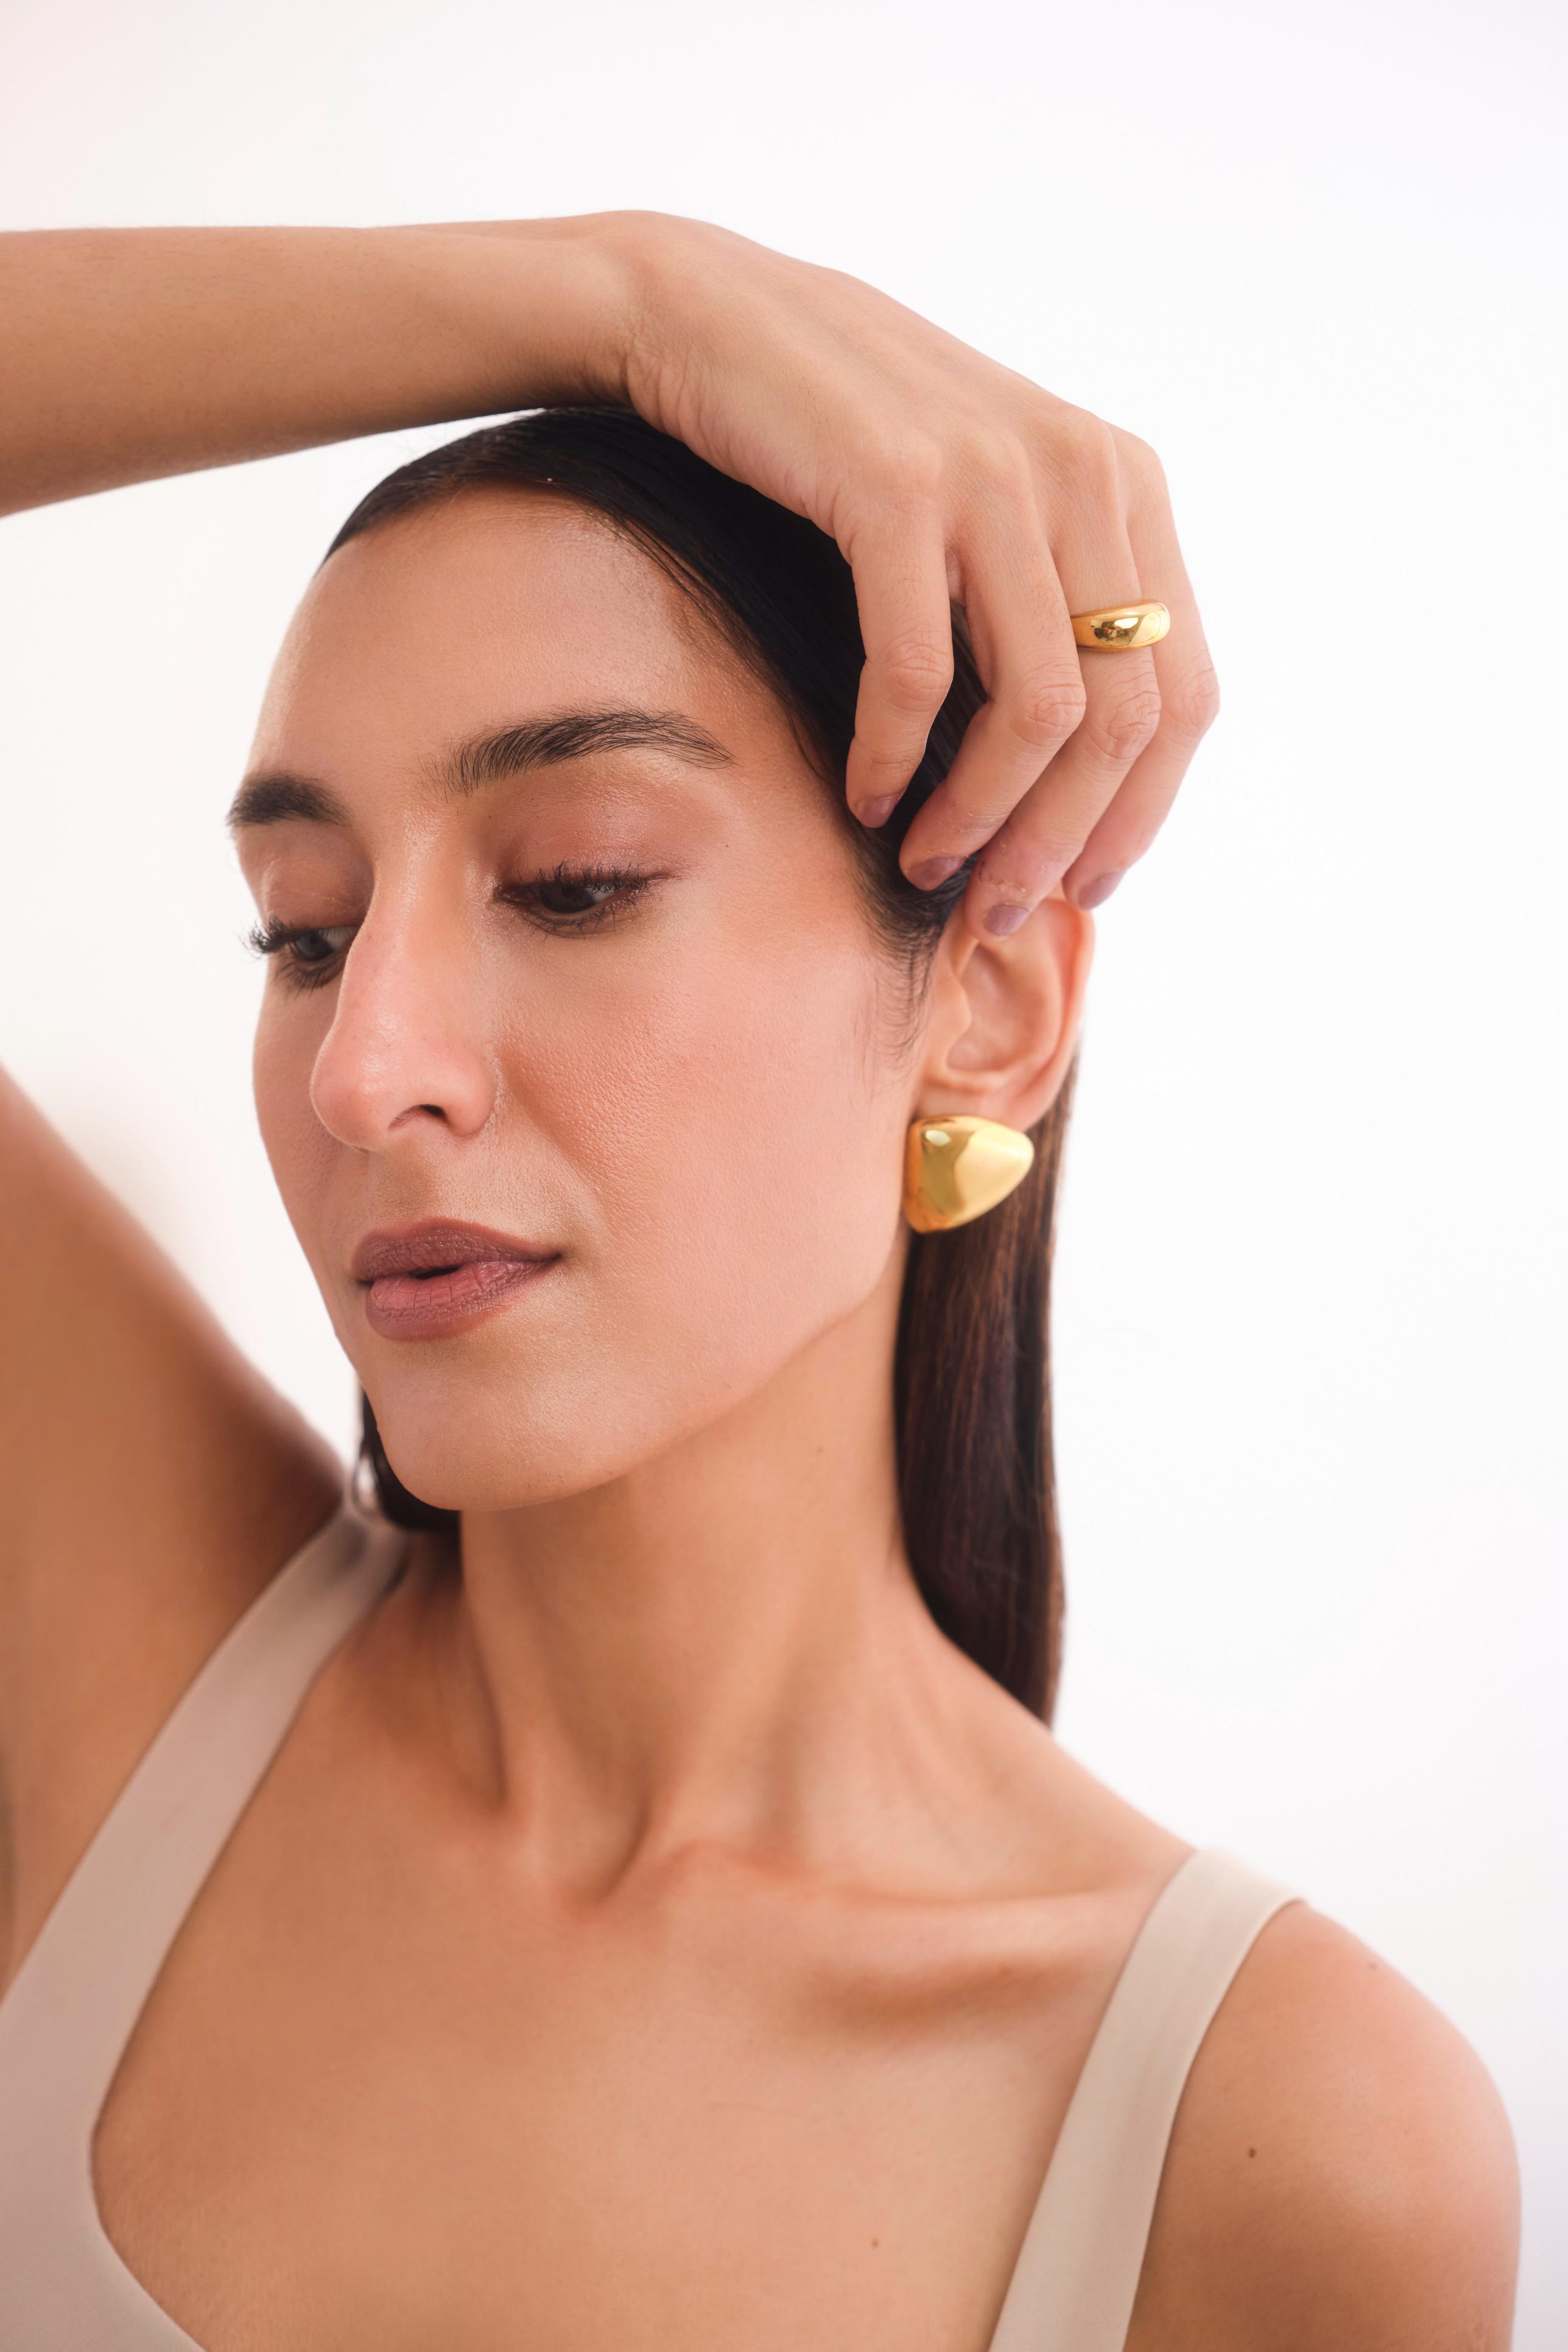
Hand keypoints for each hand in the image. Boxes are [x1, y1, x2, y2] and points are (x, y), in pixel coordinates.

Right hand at [611, 214, 1219, 936]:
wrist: (711, 317)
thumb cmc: (841, 439)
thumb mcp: (982, 506)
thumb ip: (1042, 604)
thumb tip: (1070, 784)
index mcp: (1124, 484)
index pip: (1185, 691)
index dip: (1142, 812)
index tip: (1081, 886)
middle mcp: (1082, 472)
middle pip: (1126, 718)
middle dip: (1063, 839)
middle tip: (998, 908)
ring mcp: (994, 474)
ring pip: (1040, 711)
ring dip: (982, 818)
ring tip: (924, 868)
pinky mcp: (897, 487)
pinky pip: (919, 672)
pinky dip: (893, 755)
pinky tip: (864, 797)